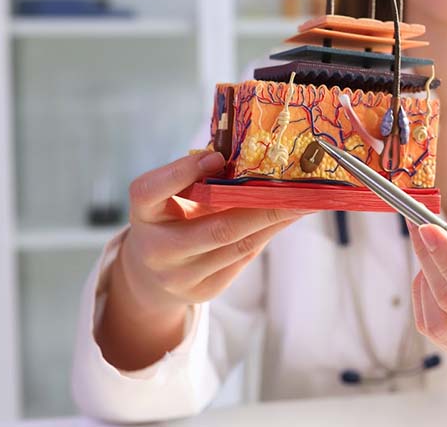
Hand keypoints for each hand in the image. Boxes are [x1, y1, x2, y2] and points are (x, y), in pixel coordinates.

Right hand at [118, 151, 308, 316]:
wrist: (151, 275)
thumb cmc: (169, 219)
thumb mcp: (169, 197)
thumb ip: (196, 178)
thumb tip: (249, 155)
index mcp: (143, 214)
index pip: (151, 191)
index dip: (181, 173)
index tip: (217, 156)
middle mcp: (156, 249)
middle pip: (216, 228)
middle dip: (262, 206)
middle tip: (295, 187)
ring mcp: (179, 276)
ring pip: (238, 245)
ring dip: (275, 221)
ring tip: (304, 201)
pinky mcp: (203, 291)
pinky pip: (243, 258)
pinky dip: (268, 234)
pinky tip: (287, 218)